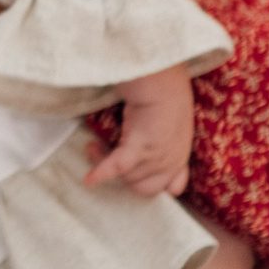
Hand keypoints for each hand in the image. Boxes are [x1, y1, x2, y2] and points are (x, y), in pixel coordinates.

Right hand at [88, 65, 193, 196]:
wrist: (163, 81)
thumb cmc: (165, 93)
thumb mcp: (173, 121)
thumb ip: (167, 135)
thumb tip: (151, 137)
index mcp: (180, 156)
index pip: (171, 187)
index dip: (151, 182)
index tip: (134, 170)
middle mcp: (171, 162)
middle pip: (143, 187)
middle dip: (123, 177)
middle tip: (108, 154)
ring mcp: (157, 157)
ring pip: (125, 177)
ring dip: (105, 163)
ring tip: (92, 144)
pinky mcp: (140, 147)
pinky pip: (118, 167)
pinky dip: (101, 172)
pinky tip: (88, 179)